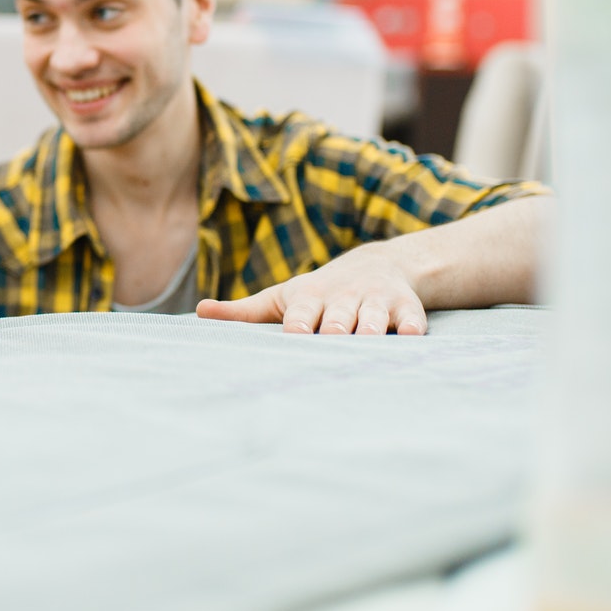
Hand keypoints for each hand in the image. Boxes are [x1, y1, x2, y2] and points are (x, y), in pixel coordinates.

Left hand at [196, 243, 426, 335]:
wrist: (376, 264)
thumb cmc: (318, 293)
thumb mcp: (281, 297)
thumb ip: (244, 311)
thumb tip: (198, 312)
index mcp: (310, 297)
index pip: (302, 315)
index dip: (300, 326)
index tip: (295, 339)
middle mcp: (344, 297)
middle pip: (338, 319)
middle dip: (336, 331)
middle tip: (331, 346)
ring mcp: (377, 301)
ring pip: (375, 319)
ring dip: (371, 332)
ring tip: (367, 346)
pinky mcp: (407, 308)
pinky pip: (412, 320)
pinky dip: (411, 330)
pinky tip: (410, 340)